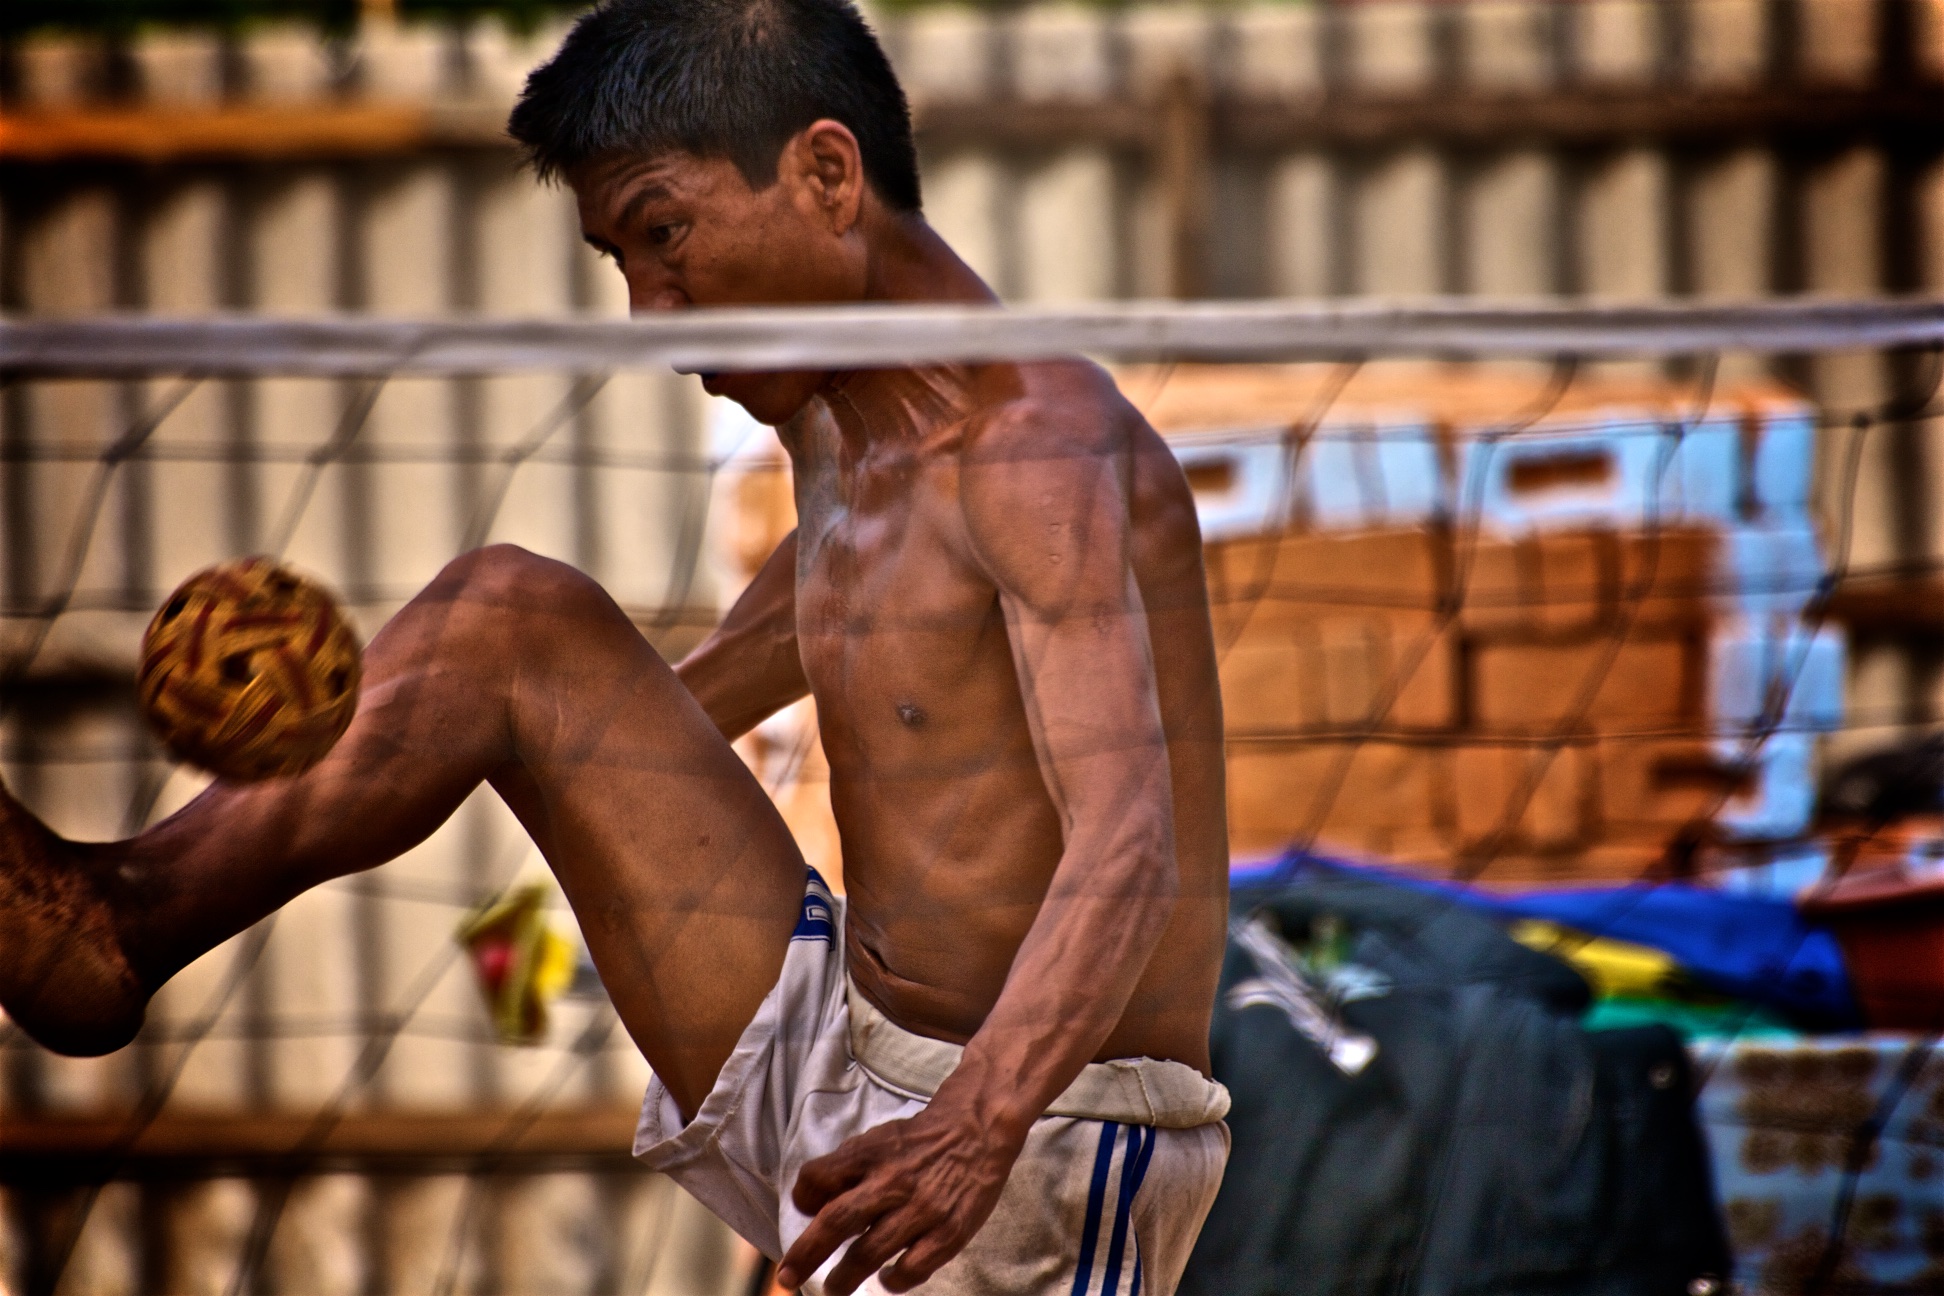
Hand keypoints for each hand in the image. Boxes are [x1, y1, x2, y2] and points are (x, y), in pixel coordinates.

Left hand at [776, 1098, 1026, 1293]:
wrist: (977, 1129)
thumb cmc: (919, 1140)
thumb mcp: (878, 1140)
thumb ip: (846, 1168)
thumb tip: (811, 1206)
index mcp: (870, 1154)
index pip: (818, 1177)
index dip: (803, 1198)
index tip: (803, 1214)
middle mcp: (892, 1181)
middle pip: (837, 1222)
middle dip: (806, 1254)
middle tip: (787, 1276)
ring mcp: (921, 1209)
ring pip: (870, 1253)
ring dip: (844, 1277)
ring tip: (832, 1289)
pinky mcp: (949, 1232)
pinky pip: (913, 1268)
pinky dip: (894, 1280)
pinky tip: (887, 1279)